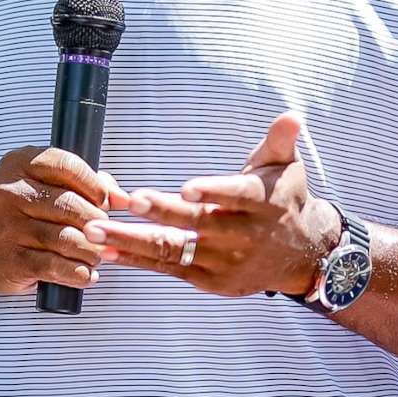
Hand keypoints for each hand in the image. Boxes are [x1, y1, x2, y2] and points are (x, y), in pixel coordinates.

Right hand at [0, 146, 129, 295]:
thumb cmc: (28, 212)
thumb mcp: (51, 186)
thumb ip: (90, 184)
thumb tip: (124, 199)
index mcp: (17, 164)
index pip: (67, 166)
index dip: (95, 185)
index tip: (105, 201)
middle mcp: (6, 192)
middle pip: (70, 205)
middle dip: (96, 222)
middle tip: (103, 233)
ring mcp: (4, 227)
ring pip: (66, 238)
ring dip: (91, 250)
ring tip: (97, 254)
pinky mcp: (7, 260)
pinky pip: (54, 266)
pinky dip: (78, 273)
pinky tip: (87, 273)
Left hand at [94, 114, 338, 299]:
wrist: (300, 254)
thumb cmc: (283, 200)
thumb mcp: (286, 167)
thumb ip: (280, 141)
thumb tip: (291, 117)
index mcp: (260, 201)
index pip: (236, 195)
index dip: (212, 192)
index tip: (187, 188)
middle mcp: (243, 235)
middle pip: (199, 224)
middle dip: (163, 213)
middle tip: (131, 201)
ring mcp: (224, 261)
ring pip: (174, 250)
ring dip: (133, 241)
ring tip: (97, 230)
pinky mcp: (209, 279)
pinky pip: (167, 268)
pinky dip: (137, 260)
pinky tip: (108, 251)